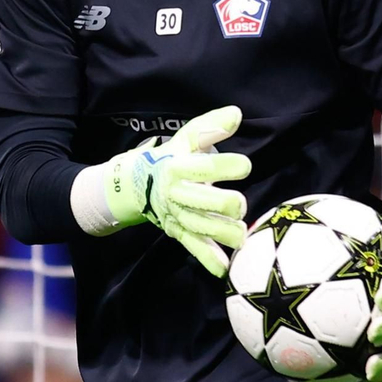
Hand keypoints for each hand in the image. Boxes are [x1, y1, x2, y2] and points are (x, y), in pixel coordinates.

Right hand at [89, 106, 251, 275]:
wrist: (137, 184)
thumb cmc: (174, 156)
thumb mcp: (189, 137)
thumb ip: (212, 125)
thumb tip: (236, 114)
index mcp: (178, 166)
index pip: (202, 166)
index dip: (225, 166)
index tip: (245, 166)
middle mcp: (176, 192)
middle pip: (201, 201)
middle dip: (225, 204)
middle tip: (239, 204)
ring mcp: (177, 215)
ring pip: (201, 227)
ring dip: (223, 232)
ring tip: (241, 234)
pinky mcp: (178, 232)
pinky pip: (193, 247)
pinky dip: (208, 259)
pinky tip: (224, 268)